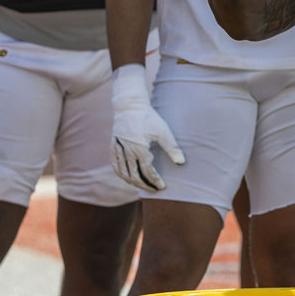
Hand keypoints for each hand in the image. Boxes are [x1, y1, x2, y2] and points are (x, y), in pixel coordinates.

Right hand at [111, 64, 183, 190]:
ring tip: (142, 186)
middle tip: (153, 190)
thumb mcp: (163, 131)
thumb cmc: (148, 117)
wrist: (129, 105)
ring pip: (123, 173)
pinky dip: (121, 174)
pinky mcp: (113, 146)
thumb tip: (181, 162)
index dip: (155, 181)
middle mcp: (127, 151)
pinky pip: (115, 165)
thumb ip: (172, 147)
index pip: (147, 171)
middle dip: (144, 185)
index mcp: (140, 149)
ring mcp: (118, 149)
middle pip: (134, 176)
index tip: (162, 187)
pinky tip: (127, 177)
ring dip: (132, 182)